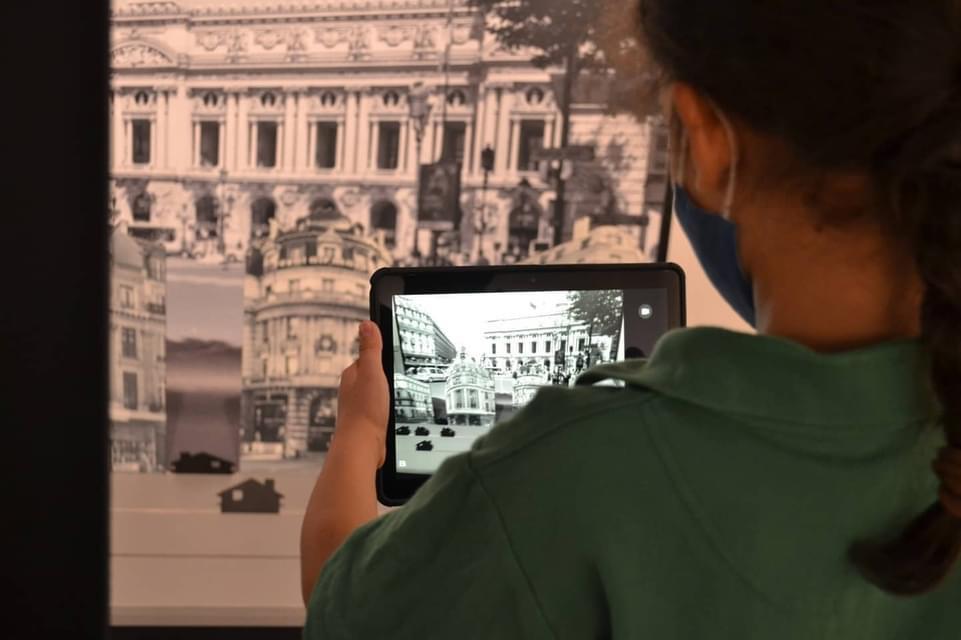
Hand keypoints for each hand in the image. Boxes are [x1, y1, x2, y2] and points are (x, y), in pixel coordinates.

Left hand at [333, 321, 388, 467]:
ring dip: (388, 393)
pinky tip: (394, 413)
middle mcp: (353, 389)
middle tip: (400, 377)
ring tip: (398, 395)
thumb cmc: (365, 411)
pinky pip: (380, 408)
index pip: (369, 356)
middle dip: (387, 375)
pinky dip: (388, 408)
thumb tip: (367, 324)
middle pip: (374, 374)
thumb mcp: (372, 372)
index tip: (396, 355)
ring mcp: (360, 406)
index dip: (383, 355)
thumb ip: (370, 348)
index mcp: (352, 374)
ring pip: (378, 392)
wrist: (362, 447)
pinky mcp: (367, 421)